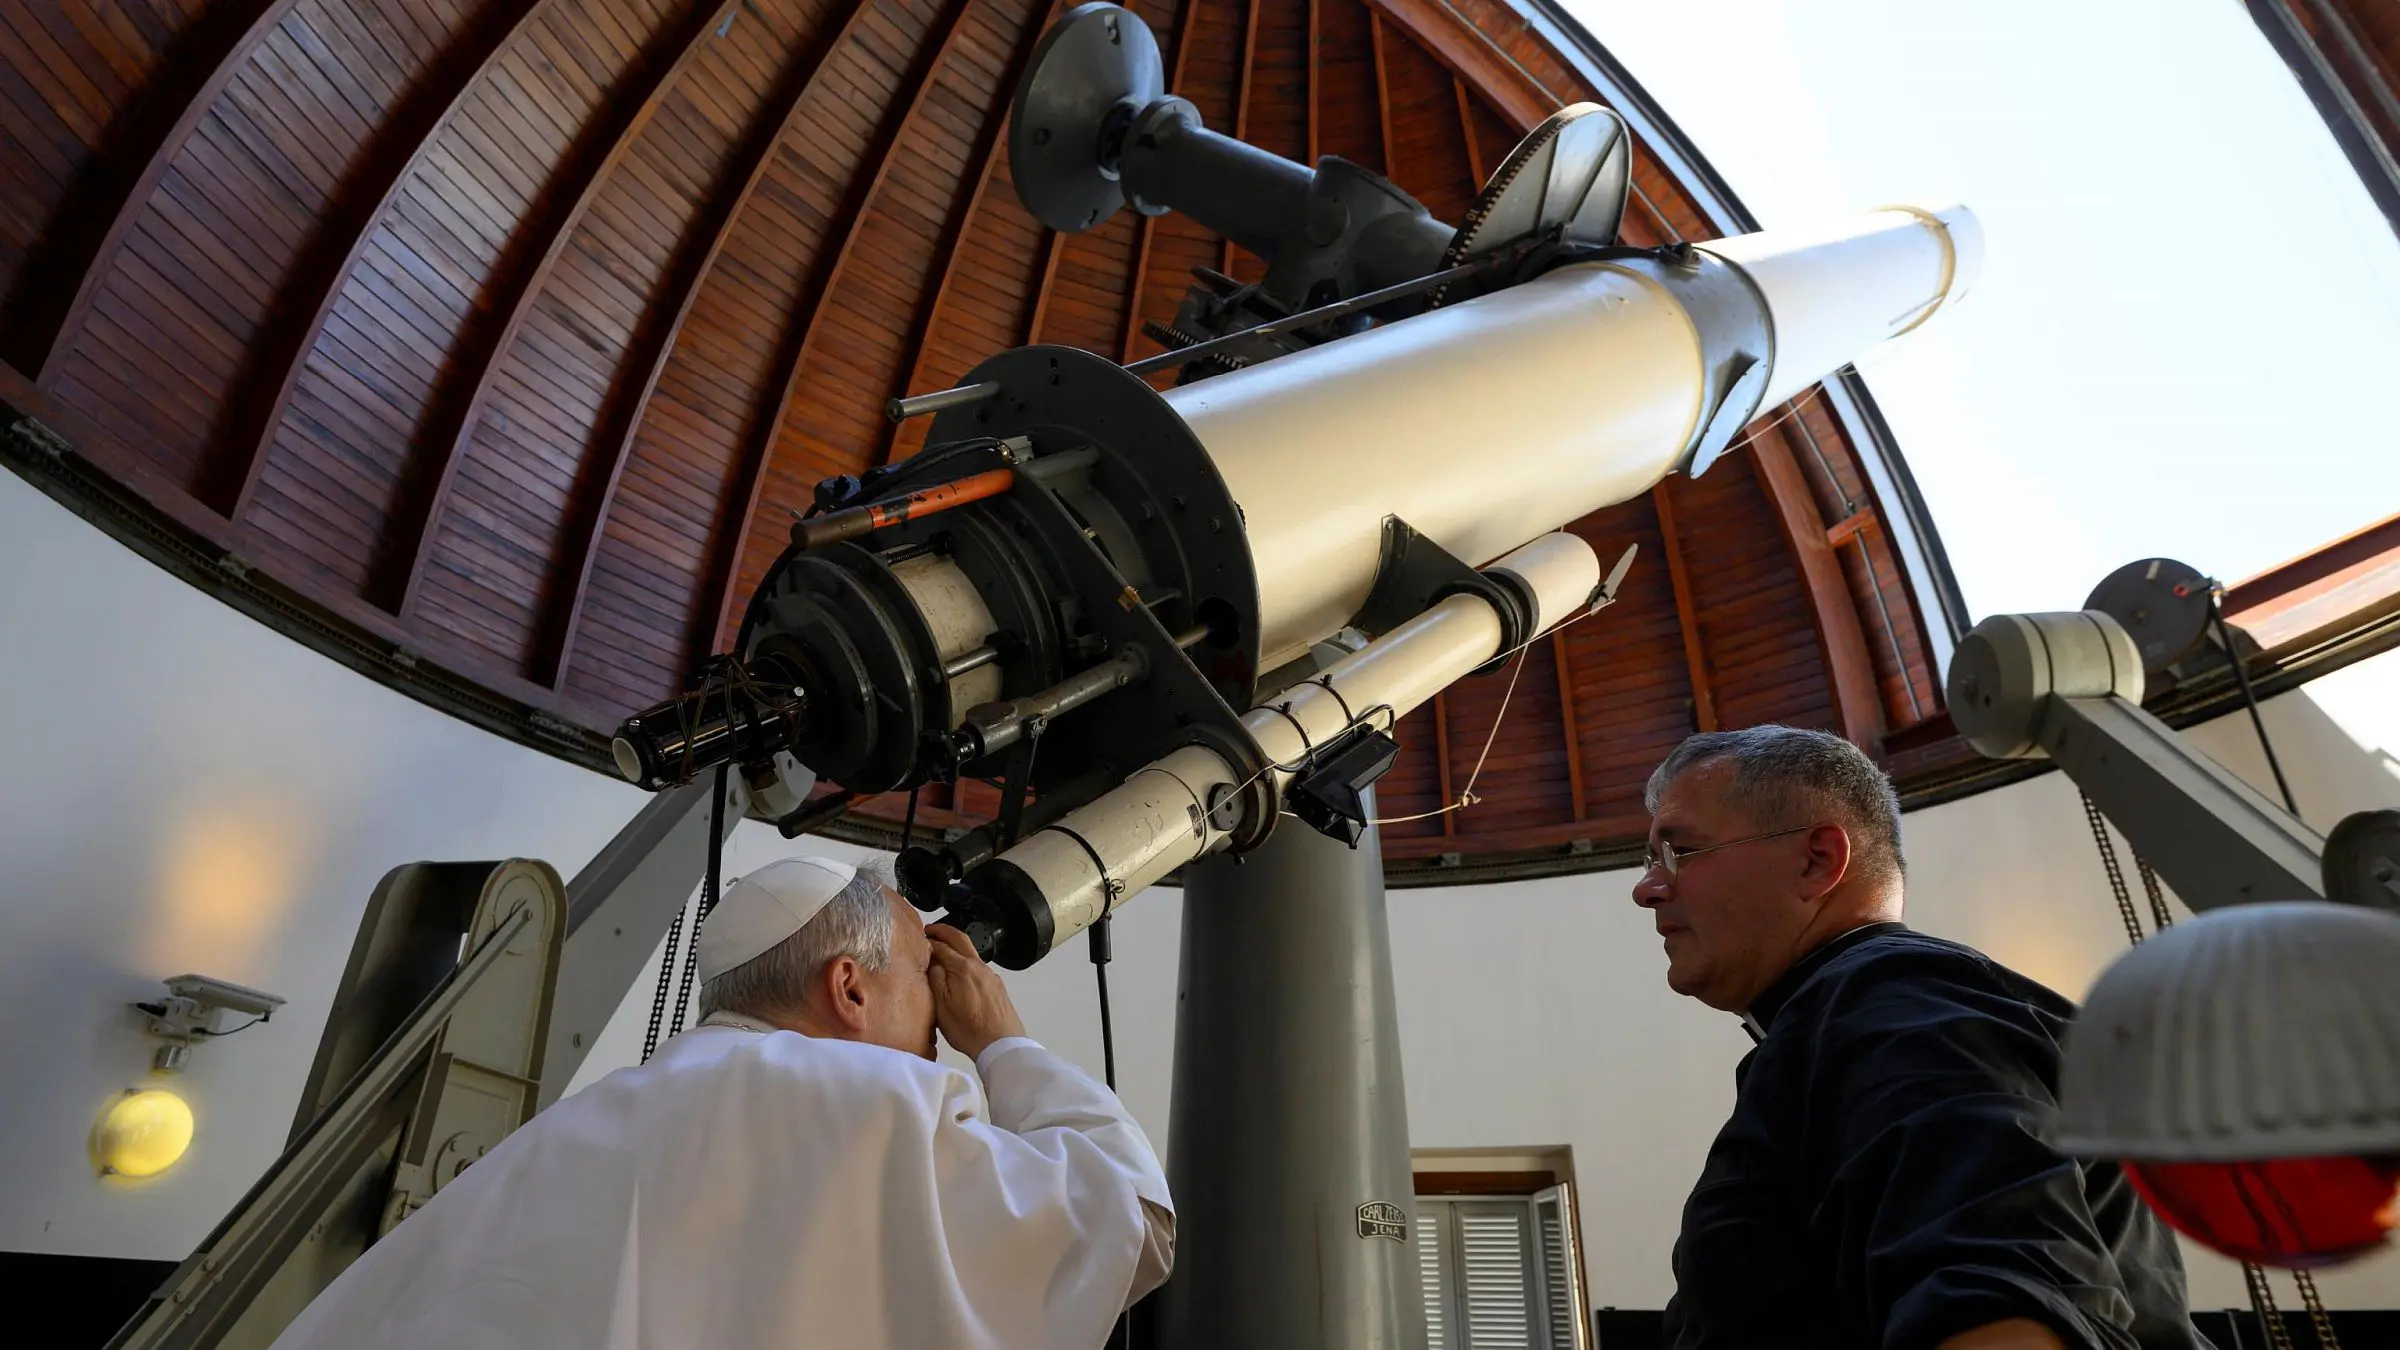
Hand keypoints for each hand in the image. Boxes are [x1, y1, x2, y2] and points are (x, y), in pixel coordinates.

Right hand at [927, 924, 1027, 1061]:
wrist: (1001, 1044)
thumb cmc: (968, 1029)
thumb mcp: (942, 1006)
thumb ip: (936, 978)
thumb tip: (932, 960)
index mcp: (963, 968)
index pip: (942, 945)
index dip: (928, 940)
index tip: (917, 939)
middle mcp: (979, 966)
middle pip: (960, 939)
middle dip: (943, 931)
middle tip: (929, 930)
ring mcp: (990, 975)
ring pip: (971, 952)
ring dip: (955, 946)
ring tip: (941, 952)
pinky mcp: (997, 985)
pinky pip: (978, 965)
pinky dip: (965, 960)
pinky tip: (958, 972)